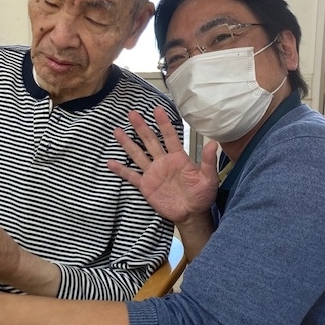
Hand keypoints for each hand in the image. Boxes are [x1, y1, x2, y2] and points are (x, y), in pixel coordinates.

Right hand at [107, 106, 218, 224]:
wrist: (192, 214)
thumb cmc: (202, 195)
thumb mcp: (209, 179)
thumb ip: (208, 162)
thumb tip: (214, 143)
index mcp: (178, 158)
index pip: (169, 137)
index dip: (163, 123)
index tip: (157, 110)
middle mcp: (163, 162)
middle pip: (150, 141)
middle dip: (141, 127)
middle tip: (132, 113)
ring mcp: (153, 173)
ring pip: (138, 154)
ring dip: (128, 143)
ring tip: (117, 131)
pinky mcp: (146, 186)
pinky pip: (131, 176)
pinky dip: (121, 170)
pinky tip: (110, 162)